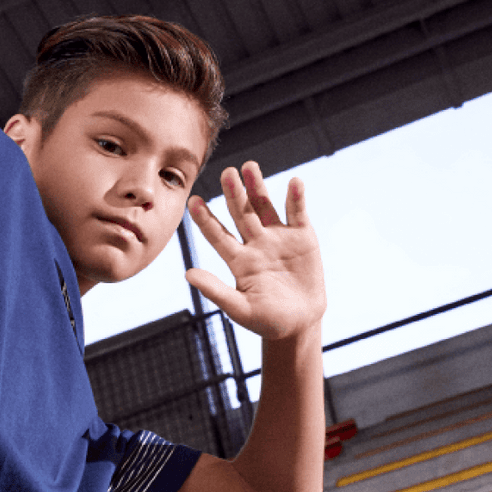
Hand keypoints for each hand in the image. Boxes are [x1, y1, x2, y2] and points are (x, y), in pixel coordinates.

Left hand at [186, 161, 324, 340]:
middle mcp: (255, 243)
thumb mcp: (240, 309)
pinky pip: (298, 213)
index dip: (206, 219)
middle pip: (241, 214)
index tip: (192, 201)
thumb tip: (188, 274)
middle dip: (233, 194)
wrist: (301, 324)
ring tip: (249, 167)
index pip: (217, 235)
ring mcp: (278, 237)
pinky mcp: (303, 237)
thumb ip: (216, 291)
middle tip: (226, 173)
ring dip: (258, 187)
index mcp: (238, 260)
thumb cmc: (268, 320)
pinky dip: (296, 198)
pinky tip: (294, 182)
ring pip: (265, 207)